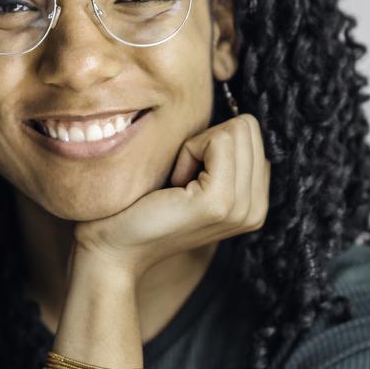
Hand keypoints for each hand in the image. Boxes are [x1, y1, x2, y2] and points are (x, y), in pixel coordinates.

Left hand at [72, 112, 269, 279]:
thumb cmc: (143, 207)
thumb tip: (236, 119)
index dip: (213, 142)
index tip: (187, 176)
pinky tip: (173, 184)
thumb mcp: (195, 179)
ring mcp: (241, 207)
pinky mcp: (219, 201)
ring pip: (236, 130)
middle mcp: (256, 209)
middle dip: (207, 141)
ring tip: (177, 184)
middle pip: (248, 128)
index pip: (253, 135)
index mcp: (255, 203)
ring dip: (197, 147)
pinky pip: (218, 140)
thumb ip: (224, 157)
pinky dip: (189, 151)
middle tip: (180, 178)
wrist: (113, 249)